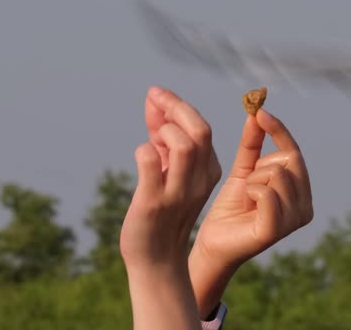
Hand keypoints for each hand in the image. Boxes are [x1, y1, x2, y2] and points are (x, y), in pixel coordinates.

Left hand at [120, 86, 222, 270]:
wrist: (155, 259)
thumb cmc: (161, 208)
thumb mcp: (169, 169)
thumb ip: (162, 135)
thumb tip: (154, 99)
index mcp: (209, 171)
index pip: (201, 127)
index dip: (177, 104)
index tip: (156, 93)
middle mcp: (199, 181)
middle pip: (199, 130)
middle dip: (174, 106)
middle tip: (153, 97)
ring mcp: (178, 193)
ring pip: (182, 145)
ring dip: (163, 132)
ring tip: (153, 140)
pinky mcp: (153, 203)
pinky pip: (149, 161)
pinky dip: (142, 150)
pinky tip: (141, 157)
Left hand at [188, 108, 313, 316]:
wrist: (213, 240)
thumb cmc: (231, 207)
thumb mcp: (244, 170)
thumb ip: (254, 143)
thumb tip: (258, 112)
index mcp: (302, 193)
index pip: (294, 153)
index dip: (279, 130)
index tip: (260, 111)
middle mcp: (305, 208)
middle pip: (289, 160)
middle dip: (262, 165)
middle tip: (248, 182)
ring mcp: (294, 221)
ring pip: (277, 173)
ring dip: (254, 180)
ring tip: (247, 198)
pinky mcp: (276, 230)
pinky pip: (266, 191)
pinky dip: (251, 191)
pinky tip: (247, 205)